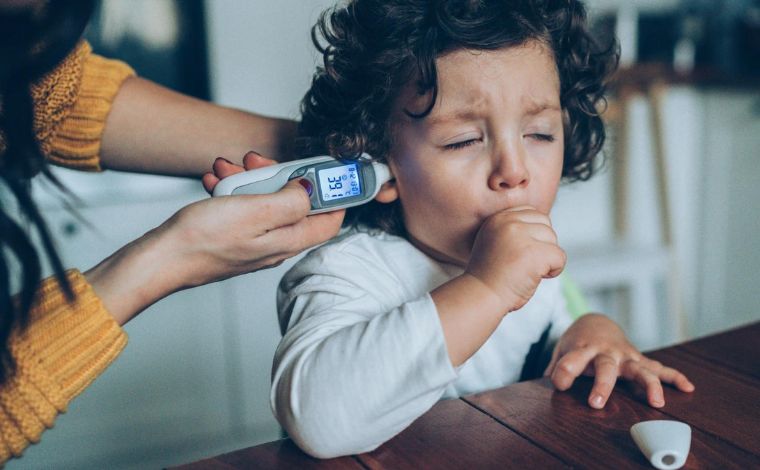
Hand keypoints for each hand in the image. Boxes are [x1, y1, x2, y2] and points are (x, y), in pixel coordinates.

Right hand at [86, 151, 343, 324]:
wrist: (162, 257)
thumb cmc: (203, 239)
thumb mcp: (256, 211)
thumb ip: (292, 202)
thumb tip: (310, 190)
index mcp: (288, 241)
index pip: (329, 221)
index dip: (333, 195)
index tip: (325, 171)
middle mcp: (275, 244)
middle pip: (294, 204)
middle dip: (279, 177)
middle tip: (258, 162)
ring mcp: (254, 240)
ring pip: (264, 202)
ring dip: (248, 180)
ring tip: (226, 169)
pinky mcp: (233, 236)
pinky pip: (241, 207)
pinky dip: (230, 191)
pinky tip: (214, 182)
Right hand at [465, 206, 565, 312]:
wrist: (481, 296)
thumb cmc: (489, 276)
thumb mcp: (494, 242)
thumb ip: (512, 230)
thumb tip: (543, 229)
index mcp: (498, 218)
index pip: (531, 213)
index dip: (534, 235)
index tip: (522, 252)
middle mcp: (508, 222)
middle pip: (545, 224)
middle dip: (542, 244)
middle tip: (526, 263)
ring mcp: (521, 236)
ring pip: (553, 240)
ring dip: (547, 258)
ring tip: (528, 271)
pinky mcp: (534, 252)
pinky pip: (560, 257)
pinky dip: (554, 270)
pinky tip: (537, 277)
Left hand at [545, 314, 694, 408]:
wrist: (596, 322)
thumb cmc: (577, 342)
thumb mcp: (561, 350)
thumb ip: (555, 366)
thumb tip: (542, 384)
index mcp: (582, 349)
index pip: (570, 361)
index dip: (563, 373)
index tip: (559, 384)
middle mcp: (605, 352)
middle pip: (605, 367)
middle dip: (602, 384)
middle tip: (596, 403)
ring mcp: (625, 356)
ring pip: (639, 369)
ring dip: (648, 385)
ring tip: (656, 402)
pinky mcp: (638, 360)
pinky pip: (659, 368)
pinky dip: (674, 377)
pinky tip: (688, 387)